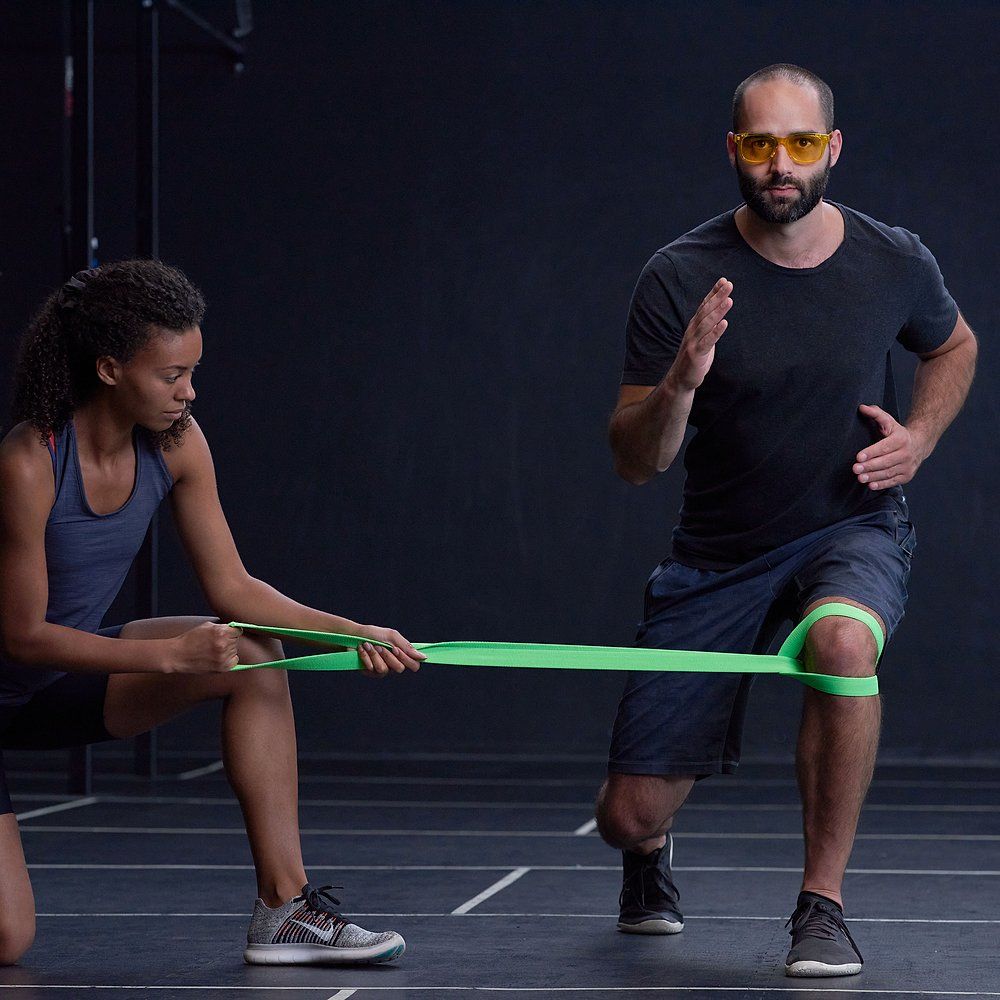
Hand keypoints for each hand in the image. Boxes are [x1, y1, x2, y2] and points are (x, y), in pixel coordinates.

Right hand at [167, 621, 240, 672]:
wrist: (178, 655)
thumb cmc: (191, 639)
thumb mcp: (206, 626)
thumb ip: (222, 627)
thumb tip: (235, 628)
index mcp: (220, 632)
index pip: (238, 631)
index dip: (231, 632)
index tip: (227, 634)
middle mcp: (223, 644)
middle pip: (236, 640)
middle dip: (229, 640)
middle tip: (216, 643)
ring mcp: (223, 657)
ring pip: (235, 650)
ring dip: (228, 650)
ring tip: (214, 651)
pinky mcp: (222, 667)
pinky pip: (234, 661)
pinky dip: (229, 659)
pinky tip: (219, 657)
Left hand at [355, 624, 426, 677]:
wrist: (354, 635)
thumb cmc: (374, 634)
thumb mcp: (392, 636)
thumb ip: (407, 647)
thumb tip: (423, 657)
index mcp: (402, 656)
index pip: (414, 665)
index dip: (407, 659)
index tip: (396, 649)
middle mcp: (394, 665)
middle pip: (400, 668)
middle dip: (388, 655)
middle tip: (381, 646)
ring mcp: (382, 670)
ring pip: (384, 669)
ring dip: (375, 655)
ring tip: (369, 645)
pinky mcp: (370, 673)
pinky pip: (372, 669)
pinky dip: (366, 656)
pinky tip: (362, 649)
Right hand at [666, 277, 732, 391]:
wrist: (681, 379)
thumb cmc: (694, 358)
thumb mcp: (702, 338)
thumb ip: (709, 327)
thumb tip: (720, 316)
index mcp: (695, 326)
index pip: (705, 306)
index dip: (714, 293)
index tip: (724, 281)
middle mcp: (692, 331)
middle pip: (706, 310)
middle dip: (718, 297)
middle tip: (729, 285)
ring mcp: (693, 342)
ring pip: (706, 323)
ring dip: (718, 311)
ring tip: (729, 300)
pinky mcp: (696, 354)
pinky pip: (707, 342)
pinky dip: (716, 332)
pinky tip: (724, 324)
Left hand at [854, 404, 928, 489]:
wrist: (919, 444)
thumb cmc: (898, 433)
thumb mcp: (888, 421)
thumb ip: (876, 414)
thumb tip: (862, 407)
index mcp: (901, 439)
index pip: (884, 447)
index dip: (871, 452)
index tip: (858, 457)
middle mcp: (906, 453)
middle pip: (886, 461)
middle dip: (870, 466)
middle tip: (855, 469)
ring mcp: (908, 466)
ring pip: (888, 472)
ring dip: (873, 476)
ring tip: (860, 477)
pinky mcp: (907, 476)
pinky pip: (893, 481)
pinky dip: (882, 484)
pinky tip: (871, 485)